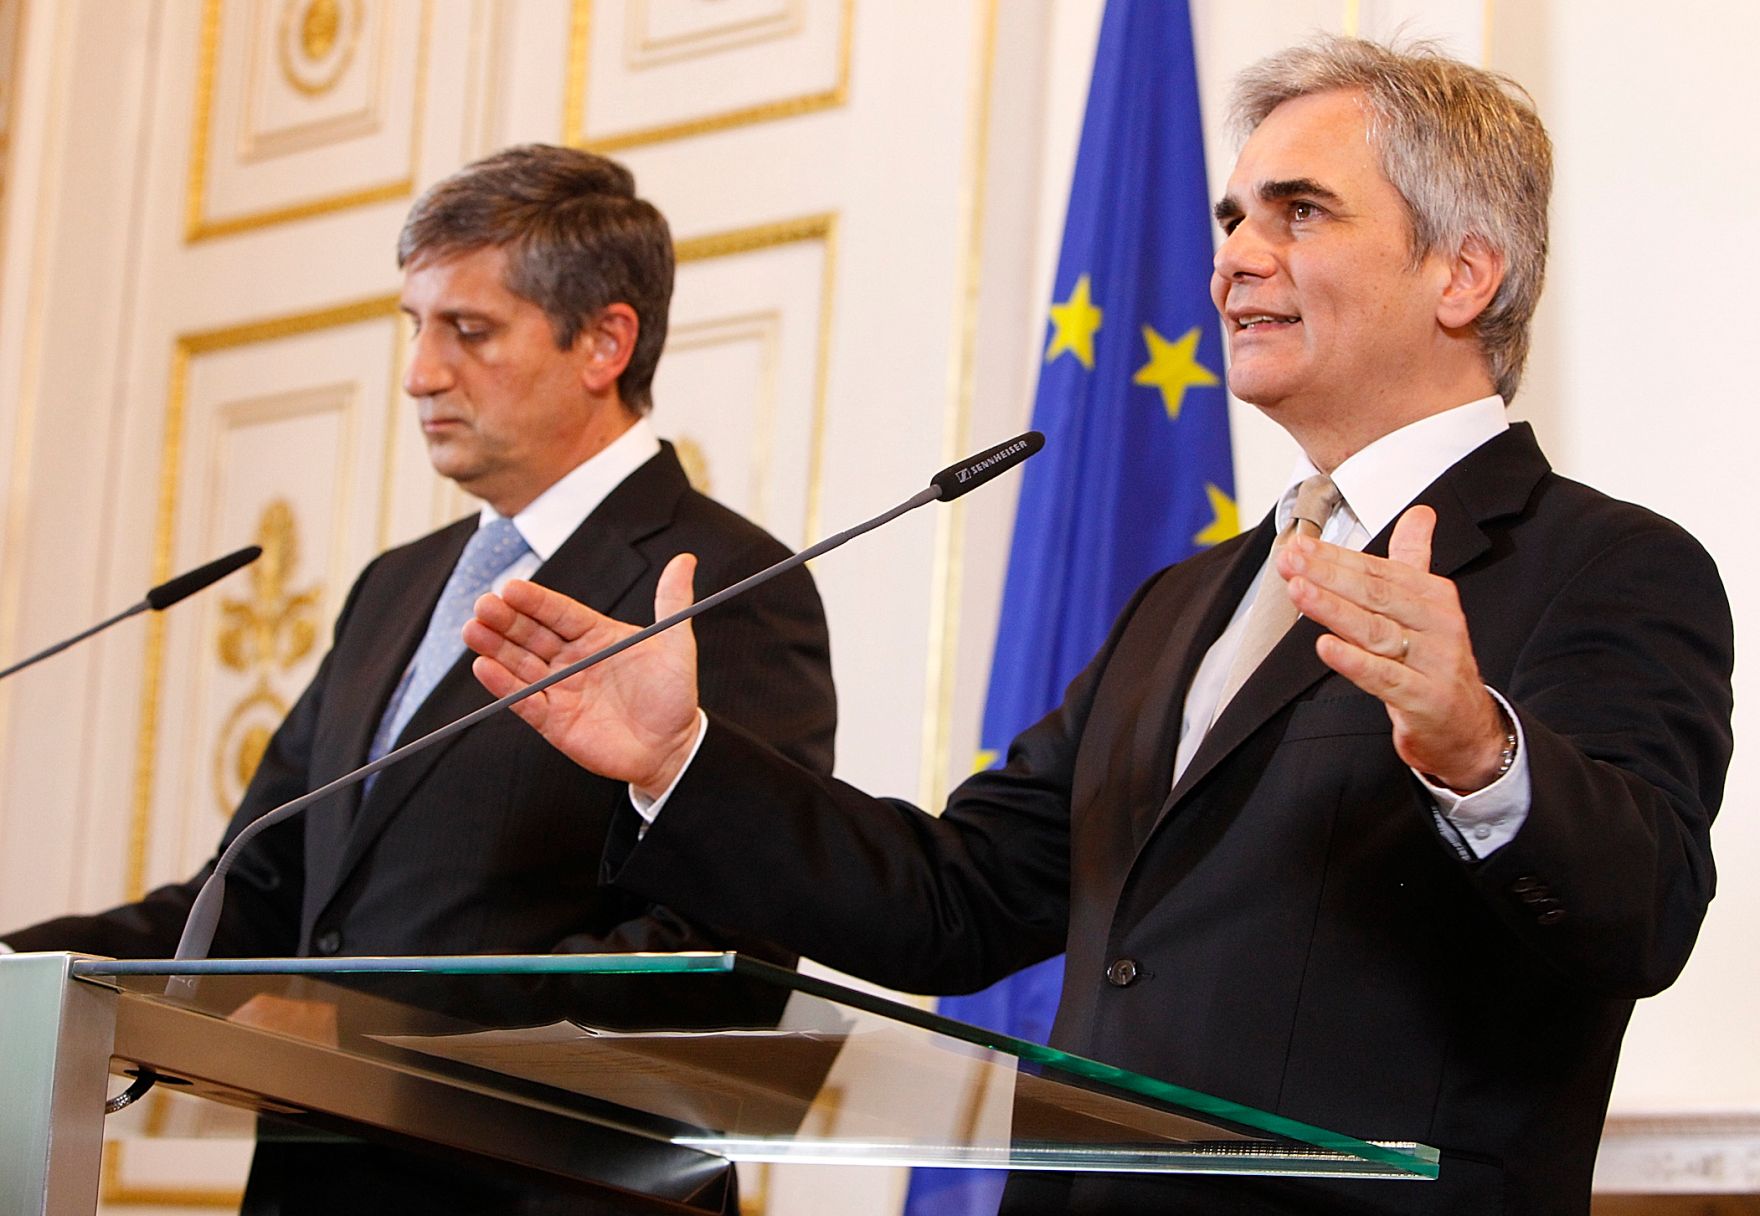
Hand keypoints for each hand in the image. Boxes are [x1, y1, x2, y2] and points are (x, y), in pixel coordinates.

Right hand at [464, 554, 702, 798]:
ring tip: (473, 630)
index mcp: (596, 636)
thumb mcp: (676, 644)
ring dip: (496, 647)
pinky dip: (504, 686)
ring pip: (521, 664)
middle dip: (506, 620)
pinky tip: (484, 668)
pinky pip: (525, 701)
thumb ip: (672, 601)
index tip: (511, 587)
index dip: (536, 601)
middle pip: (532, 635)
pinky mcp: (554, 721)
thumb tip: (685, 560)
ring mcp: (561, 689)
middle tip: (483, 604)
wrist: (673, 749)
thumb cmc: (674, 695)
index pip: (560, 612)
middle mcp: (573, 659)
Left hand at [1278, 506, 1507, 790]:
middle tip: (1290, 561)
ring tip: (1299, 592)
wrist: (1467, 727)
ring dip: (1334, 610)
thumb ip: (1415, 561)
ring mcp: (1434, 663)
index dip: (1336, 557)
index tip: (1299, 546)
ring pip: (1376, 632)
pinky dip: (1355, 662)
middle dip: (1328, 575)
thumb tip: (1420, 515)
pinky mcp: (1425, 700)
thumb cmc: (1435, 662)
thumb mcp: (1428, 608)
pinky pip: (1386, 678)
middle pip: (1376, 595)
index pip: (1378, 571)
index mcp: (1434, 598)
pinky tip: (1326, 647)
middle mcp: (1437, 626)